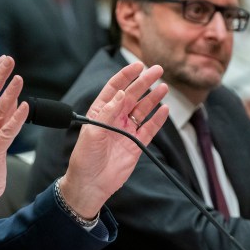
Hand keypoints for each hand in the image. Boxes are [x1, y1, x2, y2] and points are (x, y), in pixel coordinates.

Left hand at [59, 62, 168, 218]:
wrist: (91, 184)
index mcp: (100, 112)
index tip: (138, 65)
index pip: (114, 88)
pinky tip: (165, 109)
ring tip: (164, 87)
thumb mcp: (92, 132)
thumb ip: (108, 112)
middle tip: (157, 70)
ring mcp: (126, 131)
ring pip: (142, 110)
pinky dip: (157, 119)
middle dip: (144, 82)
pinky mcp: (136, 145)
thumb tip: (121, 94)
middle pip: (132, 96)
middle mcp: (114, 119)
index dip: (126, 76)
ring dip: (153, 98)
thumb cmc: (85, 158)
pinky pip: (149, 129)